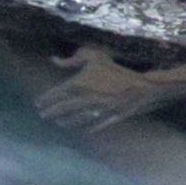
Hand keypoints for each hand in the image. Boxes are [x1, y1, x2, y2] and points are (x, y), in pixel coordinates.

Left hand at [35, 46, 185, 131]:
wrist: (147, 83)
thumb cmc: (121, 65)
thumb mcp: (96, 54)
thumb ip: (74, 58)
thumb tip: (53, 60)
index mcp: (80, 84)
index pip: (57, 94)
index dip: (45, 100)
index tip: (37, 104)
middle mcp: (86, 100)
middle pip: (64, 109)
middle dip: (51, 112)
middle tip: (42, 116)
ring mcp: (99, 112)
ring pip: (77, 119)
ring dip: (65, 122)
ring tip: (57, 123)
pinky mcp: (112, 118)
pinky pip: (96, 125)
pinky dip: (87, 127)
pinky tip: (82, 130)